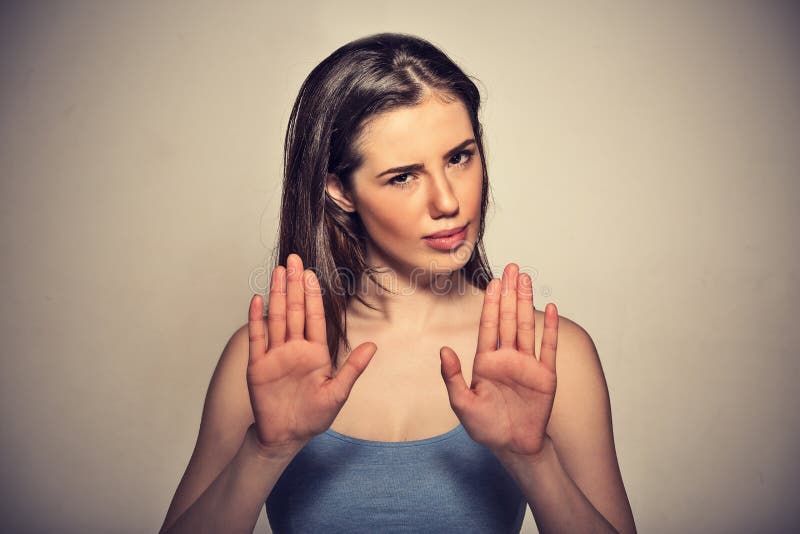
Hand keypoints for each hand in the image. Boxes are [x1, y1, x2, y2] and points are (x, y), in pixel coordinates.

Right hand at [247, 253, 376, 451]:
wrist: (286, 437)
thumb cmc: (313, 417)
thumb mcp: (337, 393)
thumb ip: (352, 368)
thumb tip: (373, 346)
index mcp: (315, 353)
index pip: (314, 317)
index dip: (311, 295)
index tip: (311, 274)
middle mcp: (294, 349)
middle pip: (293, 310)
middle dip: (293, 285)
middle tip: (293, 259)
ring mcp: (275, 355)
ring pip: (276, 318)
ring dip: (276, 294)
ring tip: (277, 271)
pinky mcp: (258, 366)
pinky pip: (257, 338)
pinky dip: (256, 319)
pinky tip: (257, 299)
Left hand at [439, 263, 558, 458]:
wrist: (514, 446)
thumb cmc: (486, 427)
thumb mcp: (463, 403)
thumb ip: (453, 377)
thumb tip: (444, 351)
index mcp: (487, 361)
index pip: (489, 326)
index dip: (491, 303)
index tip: (493, 282)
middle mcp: (507, 358)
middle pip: (509, 319)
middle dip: (510, 293)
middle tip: (512, 268)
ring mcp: (528, 364)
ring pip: (527, 327)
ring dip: (527, 302)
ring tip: (526, 279)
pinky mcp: (545, 375)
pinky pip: (548, 347)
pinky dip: (550, 328)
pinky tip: (549, 308)